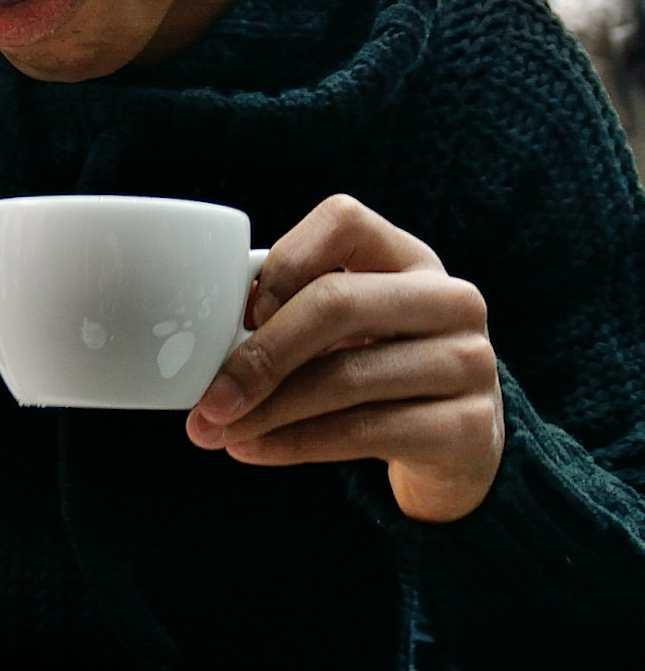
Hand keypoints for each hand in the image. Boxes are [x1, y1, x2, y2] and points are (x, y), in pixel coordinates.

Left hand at [185, 195, 504, 522]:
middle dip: (261, 353)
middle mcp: (449, 299)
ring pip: (347, 376)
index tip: (243, 312)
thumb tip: (202, 335)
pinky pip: (366, 431)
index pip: (343, 221)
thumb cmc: (376, 364)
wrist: (459, 443)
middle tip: (209, 395)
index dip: (286, 261)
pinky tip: (254, 449)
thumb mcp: (345, 326)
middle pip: (338, 303)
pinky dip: (296, 443)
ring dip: (268, 409)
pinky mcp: (467, 427)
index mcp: (407, 257)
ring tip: (217, 430)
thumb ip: (291, 310)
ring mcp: (468, 362)